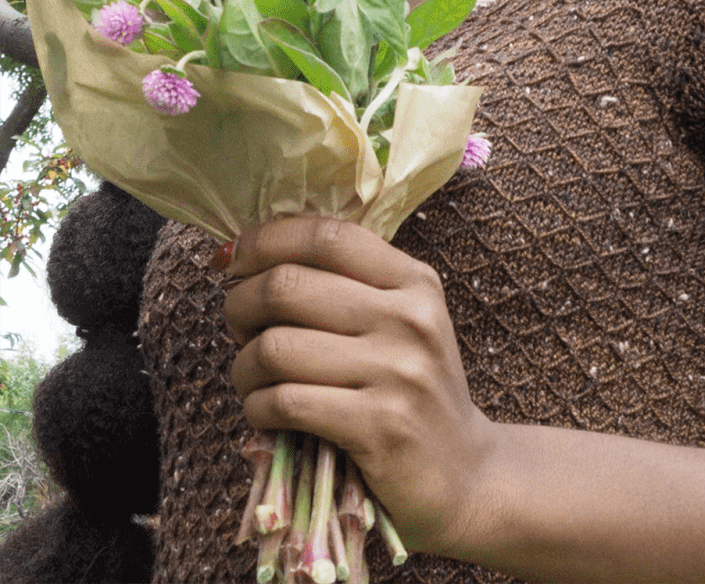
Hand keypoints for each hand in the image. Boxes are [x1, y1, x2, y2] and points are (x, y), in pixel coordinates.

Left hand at [222, 216, 497, 554]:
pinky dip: (258, 407)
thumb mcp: (403, 322)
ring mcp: (397, 372)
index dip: (267, 240)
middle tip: (238, 328)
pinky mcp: (379, 427)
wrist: (465, 475)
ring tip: (252, 379)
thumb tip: (252, 254)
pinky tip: (266, 412)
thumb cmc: (414, 391)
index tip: (234, 258)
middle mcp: (410, 318)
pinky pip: (285, 402)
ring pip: (276, 347)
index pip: (328, 236)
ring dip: (243, 366)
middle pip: (288, 285)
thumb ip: (348, 285)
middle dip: (240, 304)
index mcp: (414, 281)